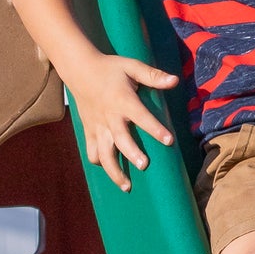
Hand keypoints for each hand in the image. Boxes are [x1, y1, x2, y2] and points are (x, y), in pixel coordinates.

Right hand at [66, 53, 178, 190]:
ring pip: (103, 153)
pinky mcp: (88, 130)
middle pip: (120, 139)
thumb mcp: (132, 66)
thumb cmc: (110, 68)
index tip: (169, 141)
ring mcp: (97, 126)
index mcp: (122, 100)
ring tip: (126, 186)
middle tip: (143, 165)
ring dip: (113, 170)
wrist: (79, 69)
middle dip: (131, 153)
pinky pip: (92, 150)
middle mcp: (109, 116)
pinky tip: (108, 169)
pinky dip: (98, 161)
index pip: (141, 116)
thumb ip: (153, 76)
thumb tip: (175, 81)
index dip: (155, 129)